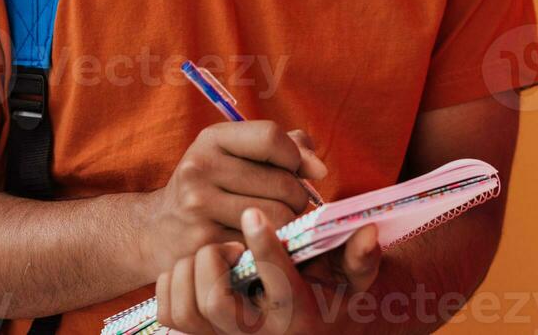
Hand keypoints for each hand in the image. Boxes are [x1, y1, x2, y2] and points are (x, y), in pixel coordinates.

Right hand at [140, 123, 326, 276]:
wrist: (157, 229)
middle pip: (282, 182)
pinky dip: (270, 247)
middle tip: (285, 204)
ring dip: (289, 225)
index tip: (303, 171)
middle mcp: (201, 168)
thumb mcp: (233, 154)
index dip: (296, 156)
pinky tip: (258, 243)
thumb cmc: (210, 186)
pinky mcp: (205, 245)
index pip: (271, 137)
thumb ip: (281, 147)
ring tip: (275, 223)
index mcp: (211, 139)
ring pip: (278, 218)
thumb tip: (318, 168)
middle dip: (296, 197)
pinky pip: (262, 246)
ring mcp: (200, 208)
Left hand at [155, 207, 381, 334]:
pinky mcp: (198, 332)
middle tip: (230, 243)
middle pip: (217, 305)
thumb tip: (368, 233)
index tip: (253, 215)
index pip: (279, 288)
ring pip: (190, 307)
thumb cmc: (331, 293)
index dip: (264, 249)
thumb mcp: (351, 278)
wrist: (309, 326)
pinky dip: (175, 280)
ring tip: (215, 252)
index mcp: (298, 319)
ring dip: (194, 268)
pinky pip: (170, 310)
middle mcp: (258, 334)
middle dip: (216, 262)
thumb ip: (360, 257)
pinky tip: (195, 263)